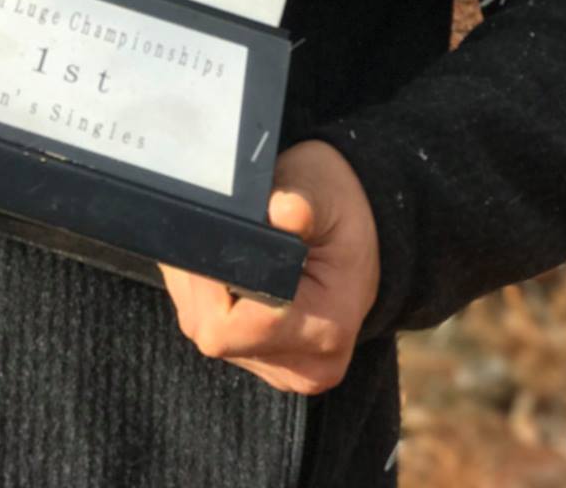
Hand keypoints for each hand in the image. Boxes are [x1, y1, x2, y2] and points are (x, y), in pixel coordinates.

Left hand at [159, 141, 380, 394]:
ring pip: (209, 334)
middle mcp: (306, 364)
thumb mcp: (325, 194)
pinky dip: (210, 301)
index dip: (205, 283)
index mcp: (324, 328)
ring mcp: (286, 371)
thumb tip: (282, 210)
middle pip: (213, 332)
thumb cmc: (341, 212)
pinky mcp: (268, 365)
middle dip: (199, 281)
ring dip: (201, 291)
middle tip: (209, 232)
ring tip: (223, 248)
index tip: (206, 236)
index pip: (230, 328)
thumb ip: (301, 203)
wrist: (366, 239)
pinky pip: (218, 336)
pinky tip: (227, 270)